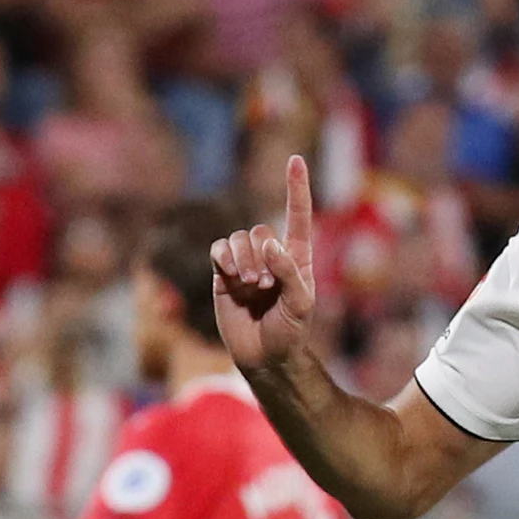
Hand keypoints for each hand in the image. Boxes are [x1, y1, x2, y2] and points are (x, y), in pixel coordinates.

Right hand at [211, 155, 319, 374]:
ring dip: (243, 260)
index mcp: (296, 256)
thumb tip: (270, 244)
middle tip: (264, 286)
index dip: (296, 188)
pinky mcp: (223, 274)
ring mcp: (246, 263)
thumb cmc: (290, 332)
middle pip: (260, 230)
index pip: (297, 216)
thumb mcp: (301, 304)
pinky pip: (218, 250)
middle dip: (261, 256)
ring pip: (238, 239)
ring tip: (250, 286)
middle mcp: (270, 255)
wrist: (264, 357)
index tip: (295, 160)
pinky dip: (223, 258)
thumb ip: (289, 272)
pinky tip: (229, 276)